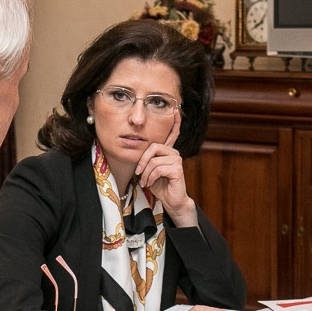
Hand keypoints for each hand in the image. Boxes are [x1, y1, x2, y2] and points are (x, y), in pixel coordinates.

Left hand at [135, 109, 197, 226]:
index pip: (172, 133)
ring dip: (145, 173)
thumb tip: (133, 148)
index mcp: (167, 151)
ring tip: (145, 182)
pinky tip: (150, 183)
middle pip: (153, 147)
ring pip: (153, 160)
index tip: (176, 109)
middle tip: (138, 173)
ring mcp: (176, 159)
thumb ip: (145, 159)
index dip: (175, 121)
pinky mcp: (177, 168)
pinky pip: (157, 168)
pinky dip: (150, 178)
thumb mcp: (148, 170)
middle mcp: (173, 152)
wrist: (170, 201)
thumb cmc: (159, 186)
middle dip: (142, 161)